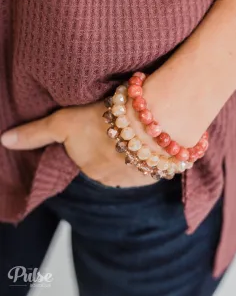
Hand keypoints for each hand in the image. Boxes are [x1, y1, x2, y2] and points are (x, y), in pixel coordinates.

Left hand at [0, 102, 155, 187]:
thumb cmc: (103, 121)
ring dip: (131, 152)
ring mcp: (134, 177)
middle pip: (106, 163)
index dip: (90, 142)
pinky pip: (150, 164)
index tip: (98, 129)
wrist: (148, 124)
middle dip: (110, 149)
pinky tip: (151, 138)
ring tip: (136, 130)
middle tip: (117, 126)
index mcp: (87, 167)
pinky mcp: (157, 171)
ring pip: (129, 164)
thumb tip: (4, 141)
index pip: (85, 158)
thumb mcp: (63, 123)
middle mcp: (109, 179)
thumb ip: (35, 134)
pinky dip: (149, 154)